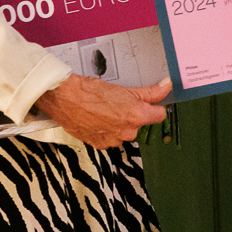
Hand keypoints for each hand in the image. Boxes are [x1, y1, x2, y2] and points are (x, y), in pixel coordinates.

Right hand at [34, 75, 171, 148]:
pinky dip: (107, 131)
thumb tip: (167, 86)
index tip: (150, 104)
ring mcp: (114, 140)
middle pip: (140, 124)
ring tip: (106, 111)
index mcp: (137, 116)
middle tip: (119, 103)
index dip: (155, 107)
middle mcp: (128, 132)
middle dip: (133, 115)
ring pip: (125, 132)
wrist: (65, 99)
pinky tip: (98, 119)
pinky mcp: (100, 145)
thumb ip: (150, 92)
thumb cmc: (91, 92)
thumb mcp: (125, 89)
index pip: (160, 116)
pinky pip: (111, 138)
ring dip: (119, 124)